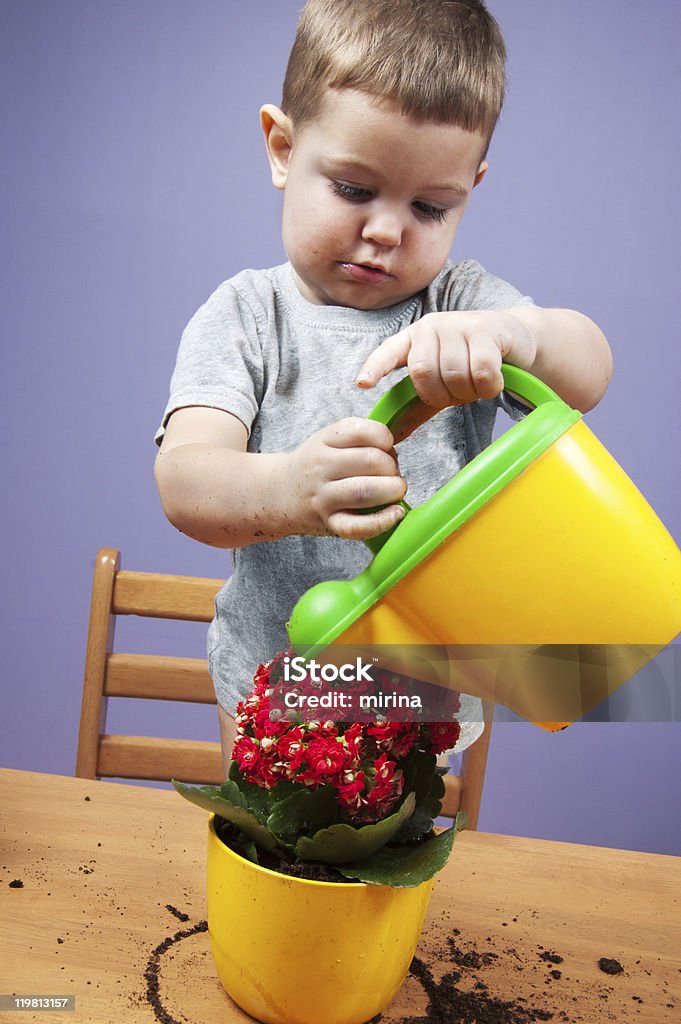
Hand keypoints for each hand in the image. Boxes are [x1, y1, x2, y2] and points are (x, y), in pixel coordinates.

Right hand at [286, 418, 406, 539]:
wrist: (277, 494)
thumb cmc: (314, 467)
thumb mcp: (329, 440)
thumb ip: (361, 438)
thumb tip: (395, 453)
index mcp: (326, 440)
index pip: (363, 431)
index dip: (386, 439)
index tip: (386, 448)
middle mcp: (322, 466)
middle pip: (371, 461)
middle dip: (392, 467)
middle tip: (392, 474)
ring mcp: (324, 497)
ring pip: (366, 491)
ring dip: (392, 491)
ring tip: (395, 492)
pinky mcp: (330, 523)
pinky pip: (358, 526)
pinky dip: (383, 521)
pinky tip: (395, 514)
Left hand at [356, 310, 535, 407]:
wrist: (514, 339)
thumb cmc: (470, 363)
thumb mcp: (441, 385)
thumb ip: (417, 407)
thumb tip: (392, 436)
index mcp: (413, 339)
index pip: (387, 353)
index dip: (374, 368)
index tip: (362, 385)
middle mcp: (431, 327)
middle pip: (423, 373)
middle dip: (442, 394)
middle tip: (459, 393)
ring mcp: (457, 324)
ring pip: (454, 374)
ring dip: (469, 391)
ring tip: (478, 384)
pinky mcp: (485, 329)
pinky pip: (482, 371)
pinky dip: (489, 386)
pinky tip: (494, 381)